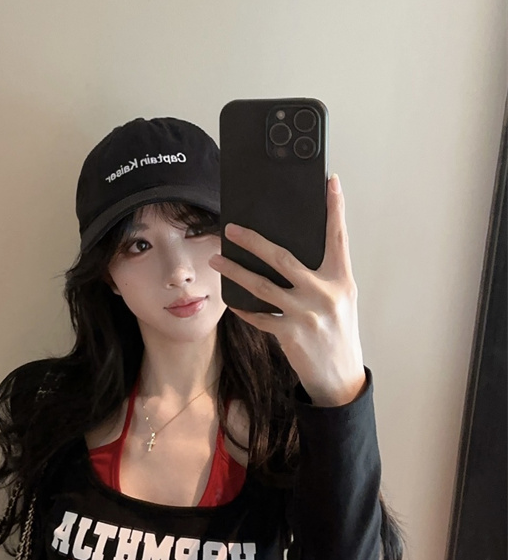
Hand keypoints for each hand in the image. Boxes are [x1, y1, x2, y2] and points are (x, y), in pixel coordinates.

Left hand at [209, 173, 366, 406]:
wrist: (339, 378)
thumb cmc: (338, 334)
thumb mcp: (341, 300)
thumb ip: (322, 276)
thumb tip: (288, 255)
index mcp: (341, 280)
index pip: (338, 237)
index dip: (335, 209)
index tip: (331, 182)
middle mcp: (325, 293)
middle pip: (283, 258)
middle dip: (253, 241)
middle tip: (232, 229)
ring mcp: (306, 314)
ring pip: (262, 286)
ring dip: (236, 273)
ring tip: (217, 261)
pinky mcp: (290, 334)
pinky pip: (259, 316)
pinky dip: (243, 308)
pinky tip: (230, 300)